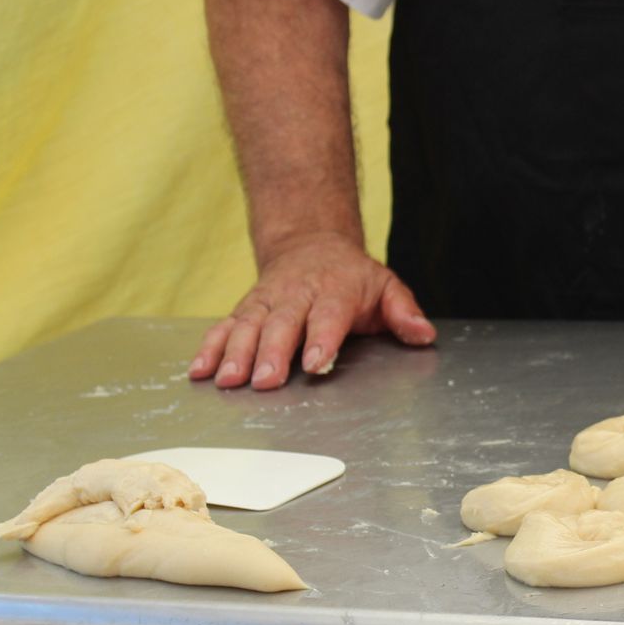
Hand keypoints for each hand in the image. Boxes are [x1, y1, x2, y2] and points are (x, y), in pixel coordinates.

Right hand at [189, 235, 435, 389]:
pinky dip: (210, 348)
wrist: (310, 243)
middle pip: (282, 324)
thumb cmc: (352, 276)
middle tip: (266, 381)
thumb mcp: (386, 286)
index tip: (315, 364)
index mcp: (335, 290)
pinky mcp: (246, 309)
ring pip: (248, 326)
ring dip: (236, 354)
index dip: (322, 340)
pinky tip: (200, 371)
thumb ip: (403, 312)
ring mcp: (267, 302)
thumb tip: (424, 334)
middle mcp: (296, 295)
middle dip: (272, 353)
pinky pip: (224, 327)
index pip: (328, 316)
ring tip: (229, 381)